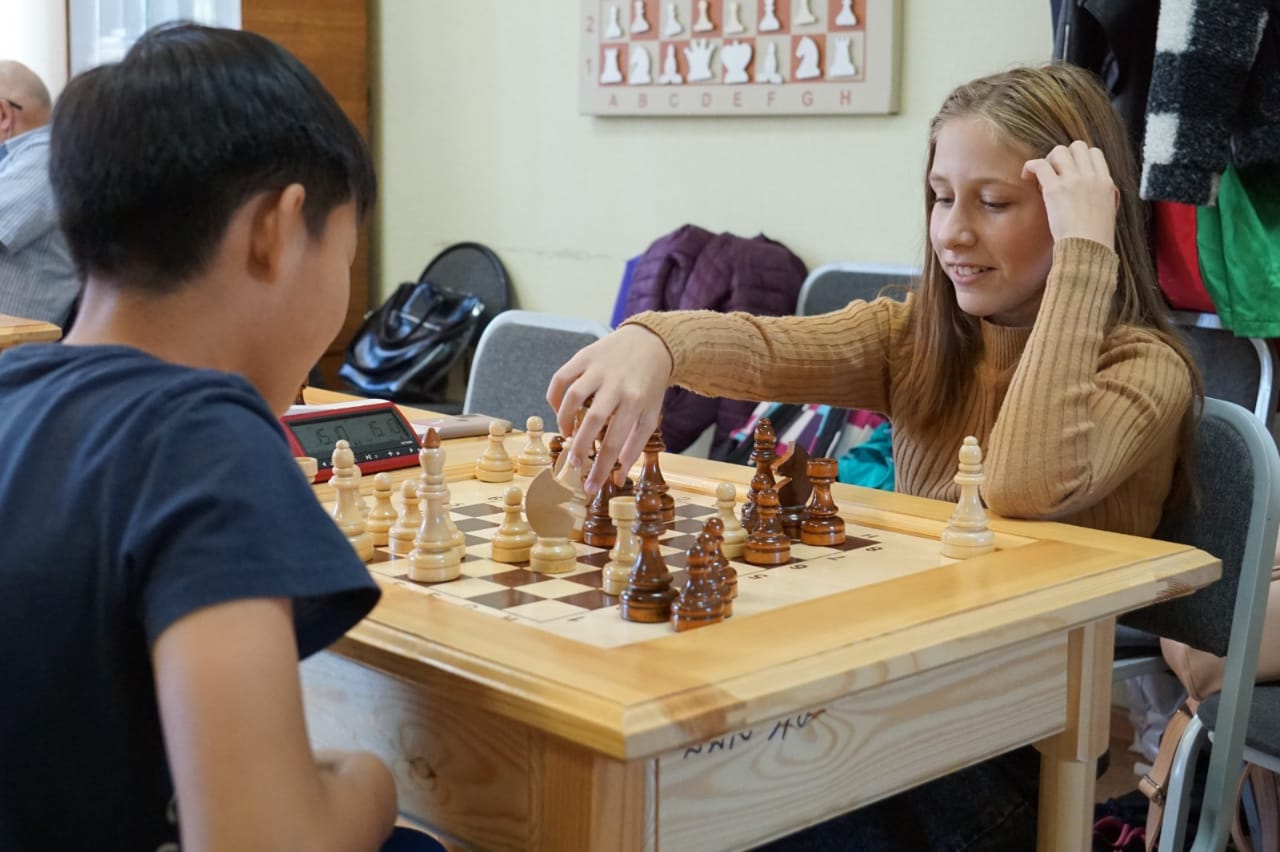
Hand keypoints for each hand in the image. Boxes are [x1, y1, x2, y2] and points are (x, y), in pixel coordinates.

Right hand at [546, 324, 672, 493]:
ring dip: (564, 421)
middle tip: (574, 464)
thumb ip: (635, 446)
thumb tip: (619, 477)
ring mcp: (598, 368)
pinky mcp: (584, 355)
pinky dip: (554, 397)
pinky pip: (561, 378)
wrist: (652, 342)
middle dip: (580, 447)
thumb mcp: (651, 415)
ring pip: (572, 397)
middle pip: (592, 421)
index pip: (615, 442)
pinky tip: (559, 411)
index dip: (601, 468)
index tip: (590, 487)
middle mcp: (616, 383)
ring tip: (568, 435)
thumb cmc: (650, 384)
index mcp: (636, 401)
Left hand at [1021, 140, 1117, 249]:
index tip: (1070, 172)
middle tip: (1055, 172)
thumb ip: (1102, 197)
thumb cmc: (1095, 239)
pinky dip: (1031, 166)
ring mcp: (1073, 181)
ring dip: (1048, 160)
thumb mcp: (1108, 212)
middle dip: (1064, 156)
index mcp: (1106, 182)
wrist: (1088, 249)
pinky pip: (1039, 165)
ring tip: (1041, 177)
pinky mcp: (1055, 189)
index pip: (1094, 153)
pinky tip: (1026, 176)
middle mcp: (1091, 176)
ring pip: (1059, 151)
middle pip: (1077, 147)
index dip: (1080, 158)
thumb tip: (1096, 193)